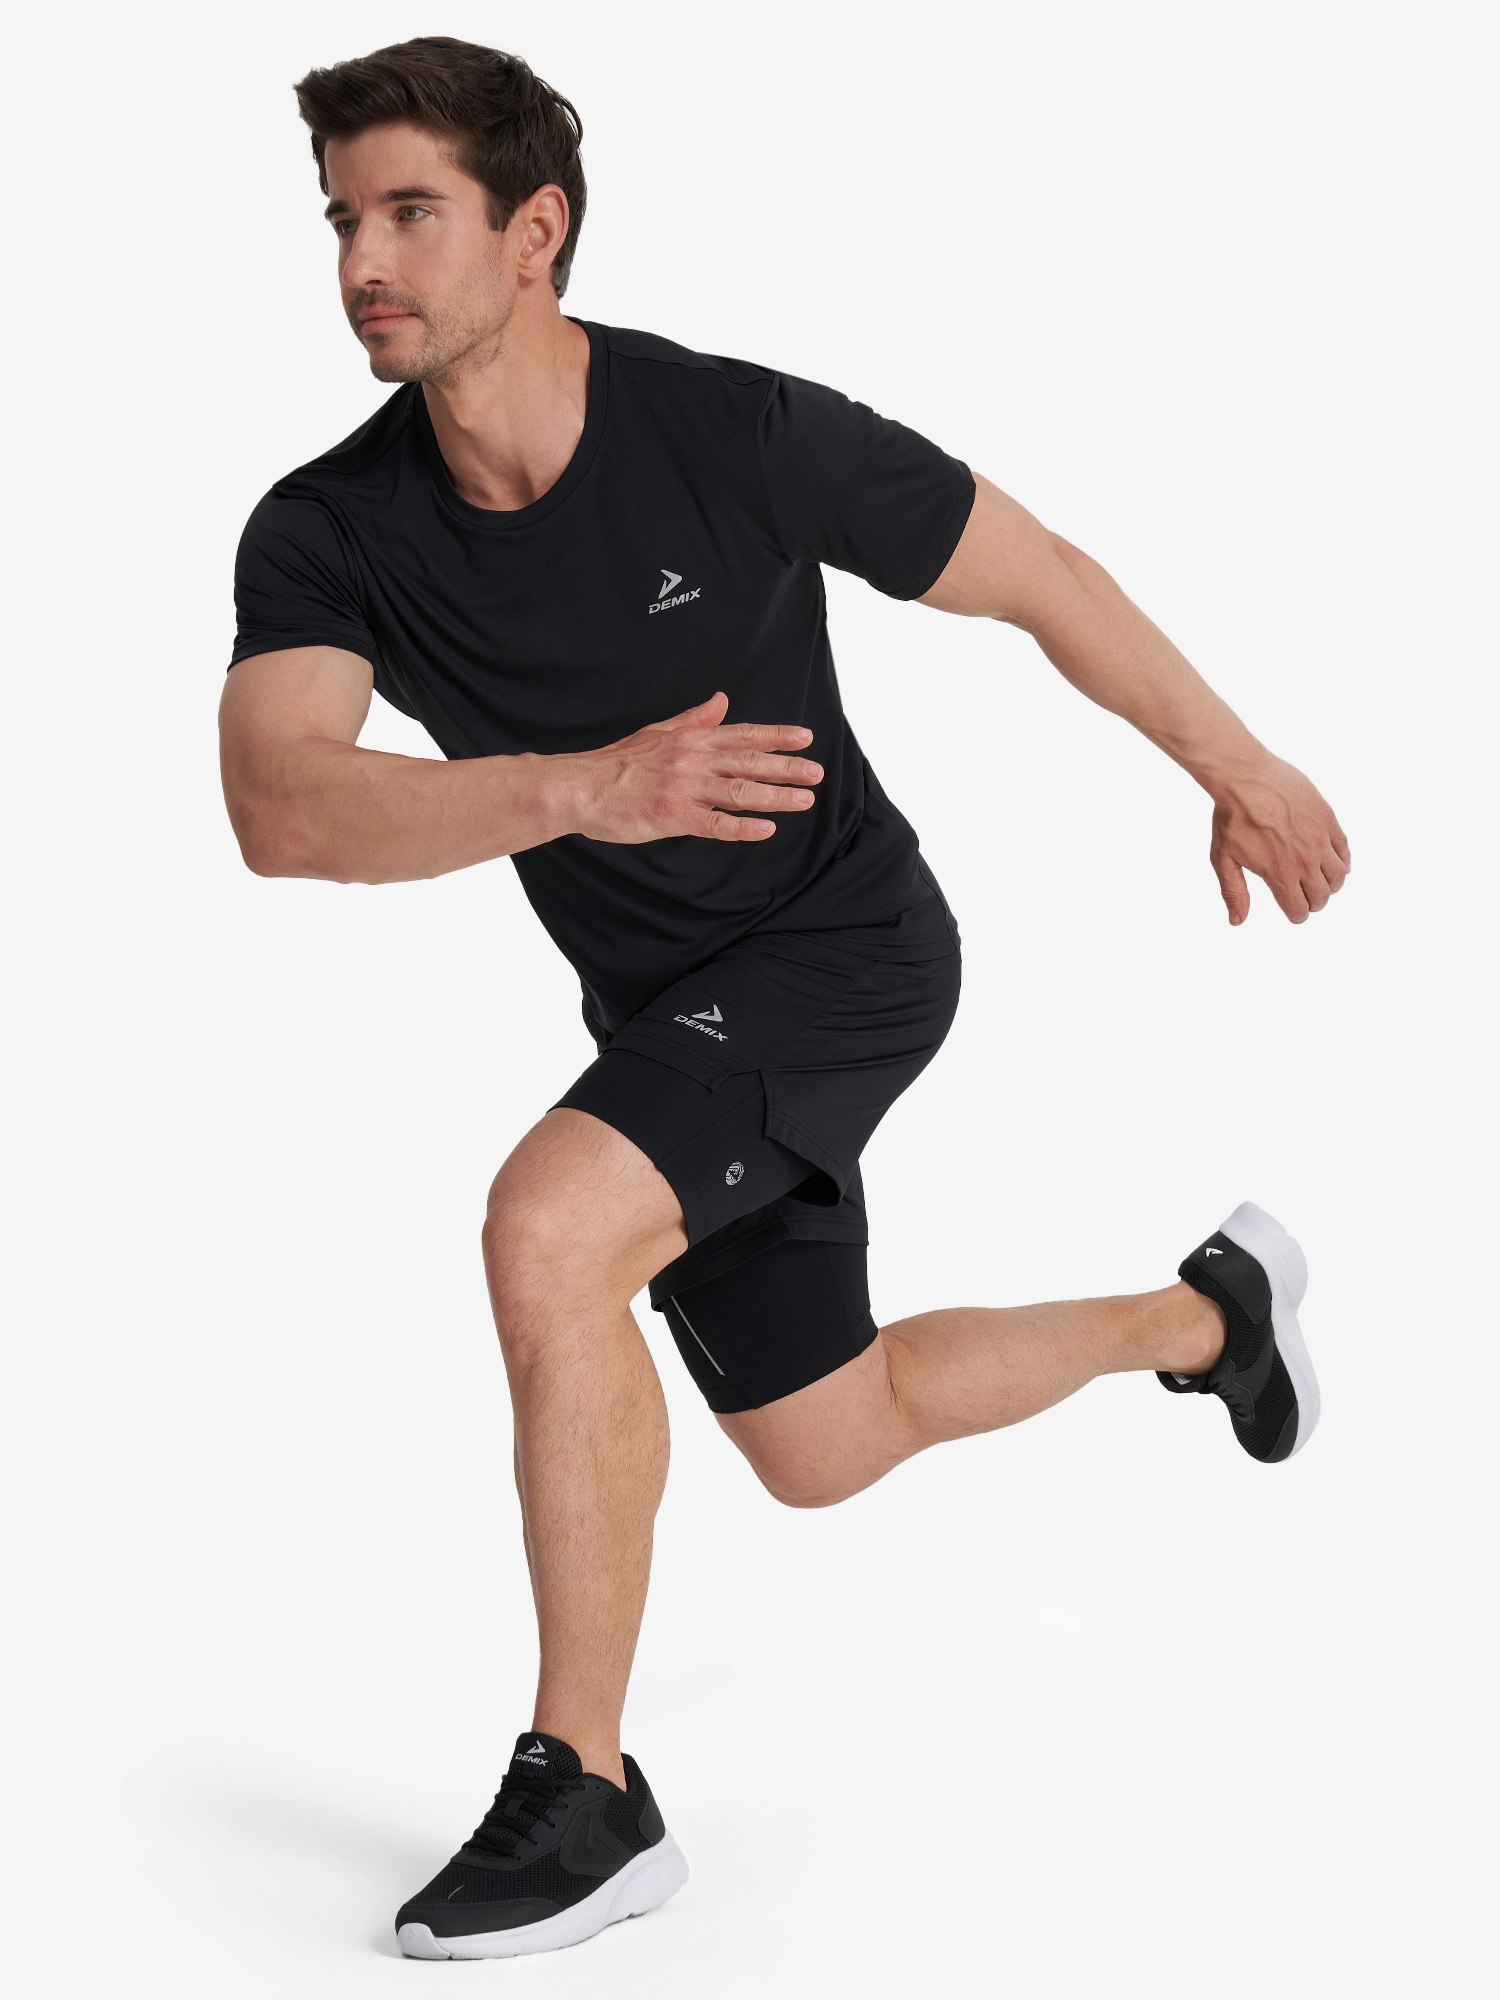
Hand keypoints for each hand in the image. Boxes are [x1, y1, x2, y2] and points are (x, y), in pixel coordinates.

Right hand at [560, 692, 823, 843]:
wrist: (580, 786)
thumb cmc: (617, 763)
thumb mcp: (659, 731)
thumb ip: (694, 719)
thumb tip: (721, 701)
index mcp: (692, 739)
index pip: (743, 734)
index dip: (777, 736)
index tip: (805, 739)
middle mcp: (693, 760)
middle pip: (749, 761)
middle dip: (787, 767)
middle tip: (816, 772)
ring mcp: (684, 788)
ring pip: (739, 790)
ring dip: (775, 795)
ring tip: (804, 800)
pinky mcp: (672, 816)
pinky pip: (714, 823)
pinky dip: (742, 827)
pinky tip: (766, 830)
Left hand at [1209, 753, 1350, 923]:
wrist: (1245, 777)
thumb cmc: (1231, 816)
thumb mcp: (1223, 859)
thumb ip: (1233, 892)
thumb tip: (1237, 921)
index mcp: (1279, 874)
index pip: (1300, 910)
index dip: (1296, 914)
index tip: (1292, 909)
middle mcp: (1304, 860)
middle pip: (1322, 897)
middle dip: (1314, 901)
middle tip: (1304, 894)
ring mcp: (1319, 839)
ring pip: (1339, 876)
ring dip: (1330, 883)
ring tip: (1318, 878)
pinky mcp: (1327, 820)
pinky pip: (1344, 849)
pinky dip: (1342, 860)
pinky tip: (1332, 860)